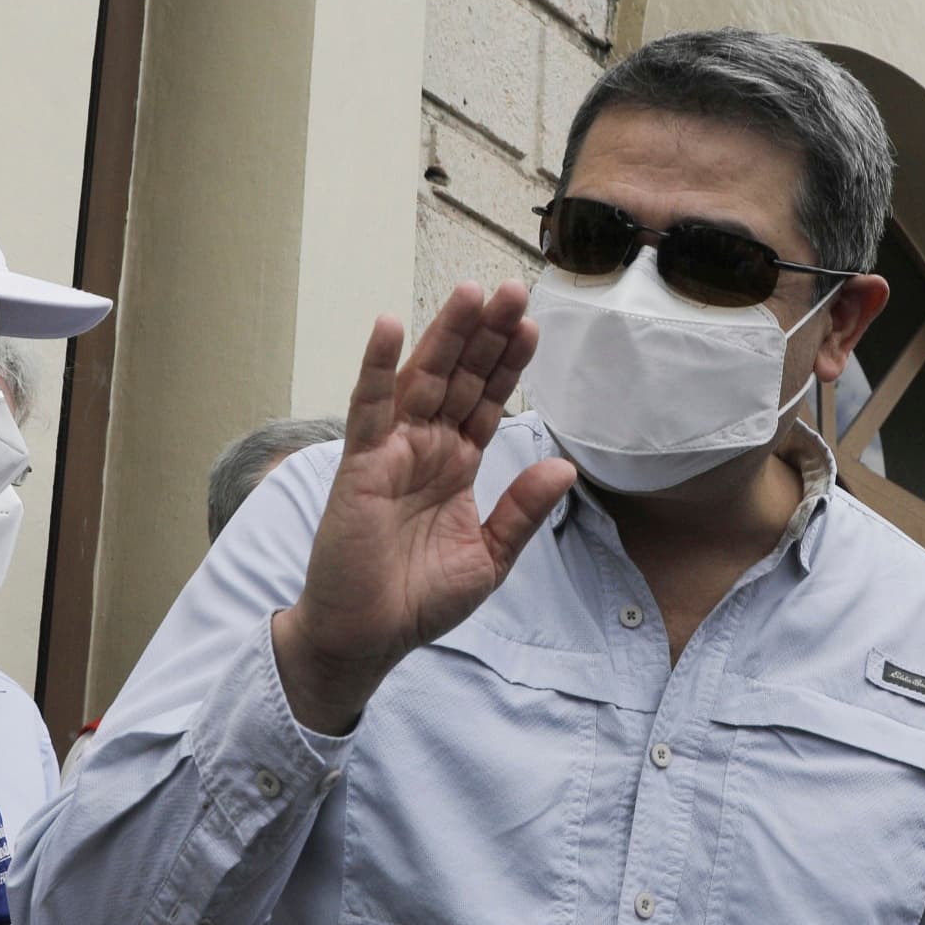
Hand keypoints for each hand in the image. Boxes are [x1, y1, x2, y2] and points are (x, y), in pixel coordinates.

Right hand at [271, 280, 572, 733]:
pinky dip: (375, 367)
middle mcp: (426, 449)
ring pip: (422, 379)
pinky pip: (368, 408)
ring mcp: (392, 452)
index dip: (509, 363)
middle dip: (485, 334)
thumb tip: (563, 466)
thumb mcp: (489, 558)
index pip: (489, 401)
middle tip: (511, 287)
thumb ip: (522, 511)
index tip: (532, 324)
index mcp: (457, 466)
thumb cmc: (419, 601)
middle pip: (461, 378)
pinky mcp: (361, 465)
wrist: (369, 637)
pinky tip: (388, 326)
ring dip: (445, 335)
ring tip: (470, 292)